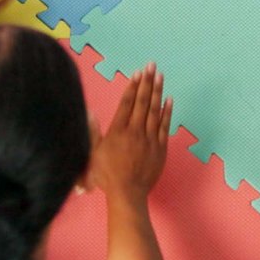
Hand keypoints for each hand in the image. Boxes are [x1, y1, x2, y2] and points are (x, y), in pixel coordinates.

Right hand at [87, 65, 173, 202]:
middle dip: (146, 82)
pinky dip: (167, 111)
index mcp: (117, 131)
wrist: (127, 193)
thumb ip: (92, 133)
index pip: (126, 103)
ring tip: (159, 76)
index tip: (137, 74)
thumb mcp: (93, 154)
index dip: (132, 87)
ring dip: (157, 91)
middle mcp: (134, 131)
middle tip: (151, 66)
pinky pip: (164, 126)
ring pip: (154, 110)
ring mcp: (149, 139)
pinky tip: (169, 99)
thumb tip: (90, 113)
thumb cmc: (107, 175)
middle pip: (141, 102)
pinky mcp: (160, 148)